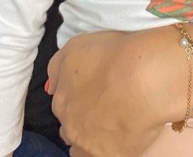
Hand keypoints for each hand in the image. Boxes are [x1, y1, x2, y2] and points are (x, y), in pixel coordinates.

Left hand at [47, 31, 164, 156]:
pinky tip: (119, 139)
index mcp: (61, 100)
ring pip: (82, 149)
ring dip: (90, 139)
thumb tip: (51, 87)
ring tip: (110, 125)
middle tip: (103, 107)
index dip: (78, 97)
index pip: (63, 105)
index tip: (93, 91)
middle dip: (81, 119)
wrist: (141, 79)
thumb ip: (57, 67)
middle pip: (70, 128)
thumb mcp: (75, 46)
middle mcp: (70, 126)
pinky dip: (106, 150)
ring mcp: (89, 145)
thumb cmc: (110, 56)